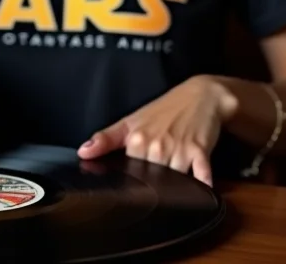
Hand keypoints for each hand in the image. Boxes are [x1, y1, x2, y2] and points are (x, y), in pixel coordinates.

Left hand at [77, 75, 238, 185]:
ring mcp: (178, 149)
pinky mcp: (200, 151)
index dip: (130, 180)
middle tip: (156, 180)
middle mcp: (156, 145)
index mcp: (136, 139)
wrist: (201, 95)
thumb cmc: (164, 110)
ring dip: (176, 187)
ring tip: (176, 181)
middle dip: (153, 186)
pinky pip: (201, 177)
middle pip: (151, 181)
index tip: (132, 184)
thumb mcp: (132, 121)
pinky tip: (202, 189)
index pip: (128, 173)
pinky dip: (203, 184)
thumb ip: (107, 139)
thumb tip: (83, 152)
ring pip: (174, 183)